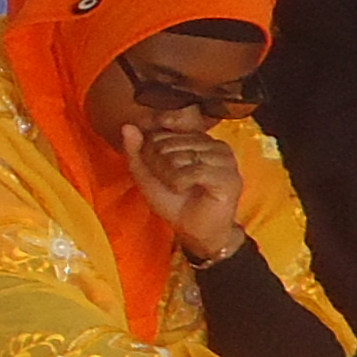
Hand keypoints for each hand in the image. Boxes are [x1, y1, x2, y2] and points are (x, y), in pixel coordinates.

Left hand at [119, 118, 246, 262]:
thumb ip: (134, 150)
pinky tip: (185, 190)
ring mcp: (225, 160)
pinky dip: (181, 183)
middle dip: (160, 167)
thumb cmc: (173, 200)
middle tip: (172, 183)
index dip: (151, 156)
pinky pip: (194, 172)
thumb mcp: (146, 174)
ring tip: (179, 187)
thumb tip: (127, 126)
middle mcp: (215, 144)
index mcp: (198, 138)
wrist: (194, 230)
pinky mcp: (229, 177)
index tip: (162, 172)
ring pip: (179, 157)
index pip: (159, 134)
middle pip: (167, 144)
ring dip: (170, 177)